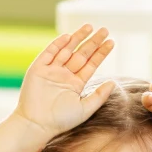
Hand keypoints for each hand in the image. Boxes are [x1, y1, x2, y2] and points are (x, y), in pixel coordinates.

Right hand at [14, 26, 114, 140]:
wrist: (37, 124)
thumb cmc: (61, 120)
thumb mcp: (85, 108)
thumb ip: (99, 96)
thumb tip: (113, 83)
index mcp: (75, 84)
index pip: (91, 65)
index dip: (101, 53)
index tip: (111, 42)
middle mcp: (64, 75)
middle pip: (81, 54)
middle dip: (92, 42)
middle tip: (104, 30)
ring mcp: (51, 70)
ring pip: (66, 50)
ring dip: (77, 38)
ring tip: (89, 27)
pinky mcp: (38, 68)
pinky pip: (49, 53)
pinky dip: (58, 44)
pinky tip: (69, 37)